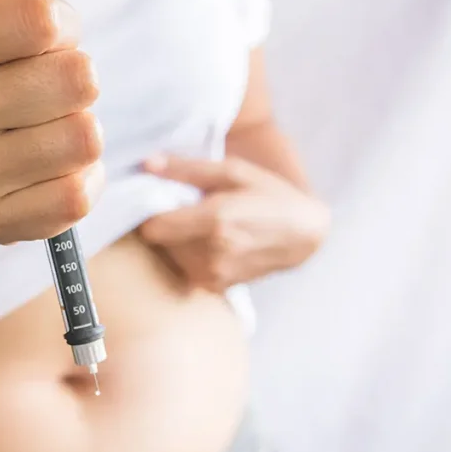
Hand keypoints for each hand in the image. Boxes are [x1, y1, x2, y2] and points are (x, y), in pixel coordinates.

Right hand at [0, 0, 104, 243]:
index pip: (47, 20)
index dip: (60, 22)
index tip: (40, 35)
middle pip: (78, 79)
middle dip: (74, 72)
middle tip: (44, 82)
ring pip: (85, 137)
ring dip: (78, 123)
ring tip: (44, 122)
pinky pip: (81, 193)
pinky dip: (79, 174)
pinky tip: (47, 164)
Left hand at [137, 155, 329, 291]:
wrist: (303, 235)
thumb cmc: (268, 195)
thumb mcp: (233, 171)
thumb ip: (186, 168)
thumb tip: (147, 164)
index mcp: (215, 221)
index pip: (152, 228)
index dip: (148, 212)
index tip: (157, 200)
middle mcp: (212, 254)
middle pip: (159, 241)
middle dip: (166, 224)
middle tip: (186, 209)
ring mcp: (214, 275)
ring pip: (170, 255)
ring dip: (177, 240)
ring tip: (202, 225)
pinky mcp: (216, 287)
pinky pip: (185, 268)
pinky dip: (189, 255)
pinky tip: (210, 242)